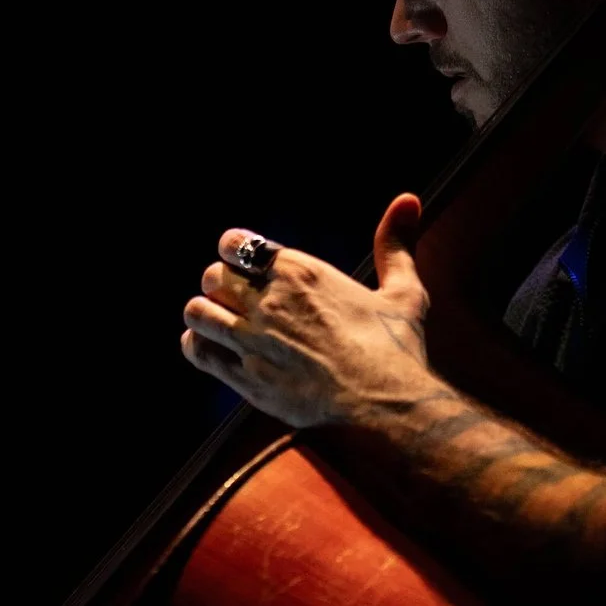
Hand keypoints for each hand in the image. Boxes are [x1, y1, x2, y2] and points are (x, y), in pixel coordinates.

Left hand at [180, 194, 443, 428]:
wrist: (385, 405)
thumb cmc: (395, 349)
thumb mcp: (402, 290)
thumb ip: (395, 244)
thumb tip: (407, 200)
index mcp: (300, 272)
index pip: (235, 243)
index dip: (235, 250)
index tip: (245, 263)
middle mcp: (269, 300)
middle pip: (213, 276)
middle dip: (220, 284)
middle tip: (236, 299)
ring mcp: (252, 340)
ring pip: (198, 311)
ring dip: (206, 314)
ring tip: (222, 322)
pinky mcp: (245, 377)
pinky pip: (198, 351)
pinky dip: (198, 346)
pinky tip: (213, 349)